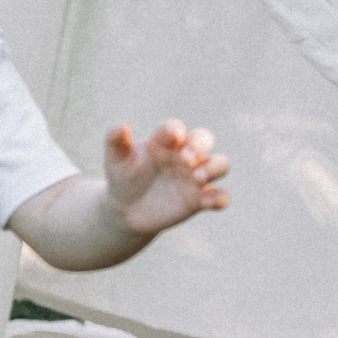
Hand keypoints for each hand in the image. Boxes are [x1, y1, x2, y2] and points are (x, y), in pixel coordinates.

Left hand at [104, 120, 230, 235]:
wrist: (126, 210)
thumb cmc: (123, 178)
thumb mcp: (116, 161)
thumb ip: (116, 142)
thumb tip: (121, 127)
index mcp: (165, 141)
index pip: (174, 128)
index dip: (174, 130)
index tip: (171, 136)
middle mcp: (184, 155)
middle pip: (204, 138)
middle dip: (199, 144)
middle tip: (185, 158)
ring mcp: (195, 177)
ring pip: (221, 163)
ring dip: (215, 168)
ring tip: (197, 178)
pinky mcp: (200, 200)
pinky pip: (221, 196)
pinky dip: (219, 198)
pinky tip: (205, 203)